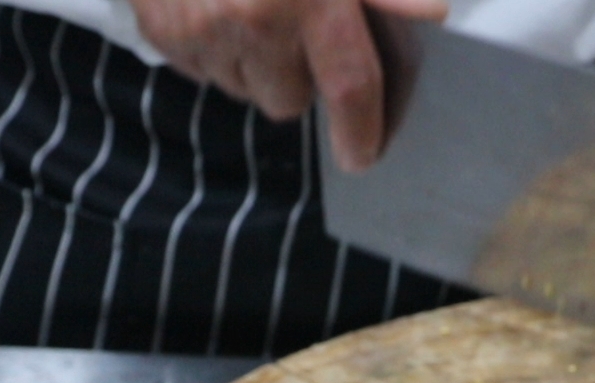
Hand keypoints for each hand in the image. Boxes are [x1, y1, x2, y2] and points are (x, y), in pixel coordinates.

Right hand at [130, 0, 446, 171]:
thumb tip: (434, 13)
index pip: (349, 88)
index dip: (360, 131)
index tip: (362, 155)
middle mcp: (252, 19)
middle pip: (290, 101)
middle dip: (299, 78)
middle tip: (295, 26)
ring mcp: (199, 29)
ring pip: (244, 89)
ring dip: (255, 63)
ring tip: (252, 8)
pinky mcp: (160, 32)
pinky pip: (201, 70)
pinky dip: (213, 47)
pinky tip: (214, 4)